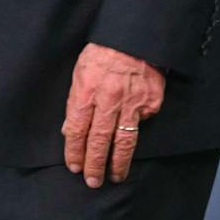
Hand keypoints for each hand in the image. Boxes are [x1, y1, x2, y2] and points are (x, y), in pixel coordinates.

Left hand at [62, 42, 164, 187]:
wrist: (134, 37)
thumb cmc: (101, 53)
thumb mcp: (79, 73)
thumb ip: (74, 102)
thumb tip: (68, 130)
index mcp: (87, 91)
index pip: (77, 130)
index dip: (74, 151)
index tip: (74, 166)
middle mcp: (109, 100)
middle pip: (100, 141)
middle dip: (95, 165)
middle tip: (92, 181)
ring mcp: (132, 104)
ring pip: (124, 142)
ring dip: (118, 163)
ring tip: (114, 177)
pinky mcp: (151, 104)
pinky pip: (142, 124)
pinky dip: (135, 132)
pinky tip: (131, 140)